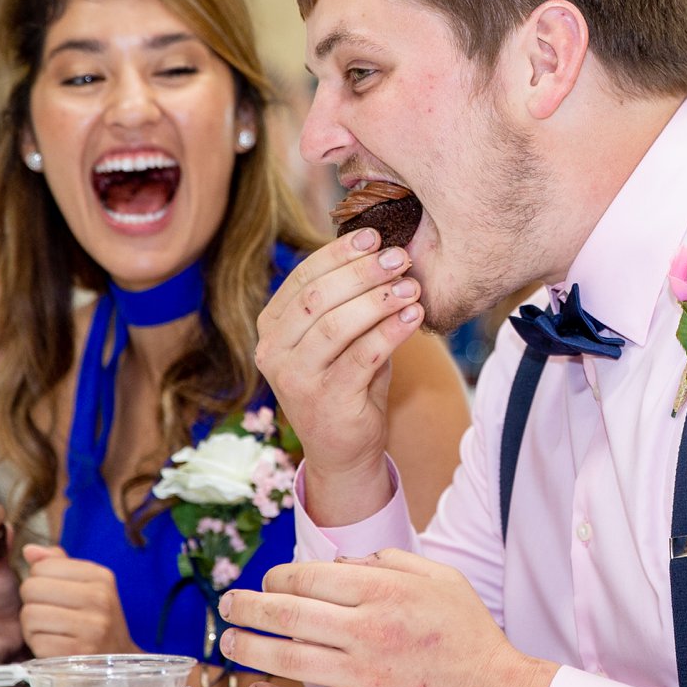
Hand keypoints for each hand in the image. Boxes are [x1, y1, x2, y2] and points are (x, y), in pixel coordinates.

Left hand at [18, 544, 137, 658]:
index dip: (40, 581)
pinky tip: (54, 647)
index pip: (43, 566)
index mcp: (101, 577)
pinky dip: (38, 646)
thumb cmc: (96, 621)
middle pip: (32, 588)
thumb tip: (28, 550)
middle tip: (49, 614)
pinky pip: (36, 641)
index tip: (55, 595)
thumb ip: (58, 564)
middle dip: (33, 603)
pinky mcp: (77, 654)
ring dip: (32, 627)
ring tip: (52, 631)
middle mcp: (99, 599)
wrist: (117, 663)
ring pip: (30, 615)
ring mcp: (90, 628)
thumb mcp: (86, 587)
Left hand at [217, 550, 557, 686]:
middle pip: (286, 613)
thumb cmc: (470, 639)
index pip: (309, 577)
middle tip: (228, 606)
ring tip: (230, 645)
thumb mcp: (443, 580)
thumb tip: (343, 561)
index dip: (277, 578)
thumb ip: (392, 562)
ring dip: (247, 649)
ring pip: (285, 658)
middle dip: (246, 608)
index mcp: (386, 592)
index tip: (266, 583)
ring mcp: (362, 676)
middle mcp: (369, 630)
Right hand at [254, 230, 426, 523]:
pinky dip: (392, 330)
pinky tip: (414, 315)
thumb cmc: (345, 381)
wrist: (343, 450)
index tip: (375, 236)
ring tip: (412, 286)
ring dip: (379, 300)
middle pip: (318, 298)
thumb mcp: (338, 336)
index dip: (339, 254)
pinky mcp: (326, 401)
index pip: (302, 278)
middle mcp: (273, 352)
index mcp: (272, 327)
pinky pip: (363, 355)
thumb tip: (380, 247)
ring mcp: (295, 379)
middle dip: (363, 272)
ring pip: (337, 325)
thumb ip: (347, 298)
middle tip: (401, 258)